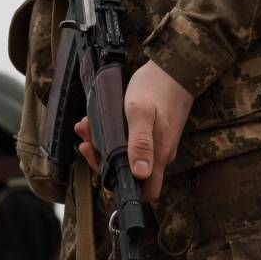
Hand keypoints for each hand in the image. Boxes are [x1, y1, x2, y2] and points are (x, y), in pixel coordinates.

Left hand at [75, 60, 193, 201]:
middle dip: (104, 162)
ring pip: (126, 158)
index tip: (103, 168)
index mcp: (158, 155)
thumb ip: (140, 143)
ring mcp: (155, 145)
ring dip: (103, 147)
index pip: (146, 191)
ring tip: (87, 127)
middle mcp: (158, 155)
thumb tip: (140, 174)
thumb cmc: (156, 89)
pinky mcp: (151, 134)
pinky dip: (111, 137)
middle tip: (86, 142)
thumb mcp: (140, 113)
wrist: (174, 69)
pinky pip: (128, 144)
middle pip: (131, 175)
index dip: (124, 188)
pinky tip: (97, 122)